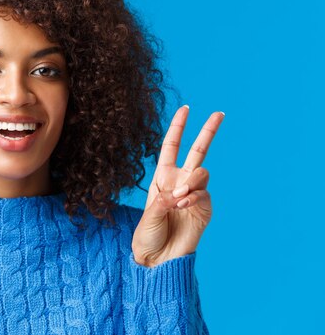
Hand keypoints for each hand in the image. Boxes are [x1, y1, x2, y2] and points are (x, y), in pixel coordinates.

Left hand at [132, 105, 223, 266]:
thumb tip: (181, 192)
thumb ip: (164, 200)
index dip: (178, 128)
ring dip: (191, 181)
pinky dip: (194, 197)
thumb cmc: (147, 236)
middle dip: (208, 131)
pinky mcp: (205, 208)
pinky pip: (204, 192)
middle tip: (219, 113)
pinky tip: (183, 206)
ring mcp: (194, 194)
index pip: (171, 147)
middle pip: (197, 151)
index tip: (186, 108)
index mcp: (162, 178)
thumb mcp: (149, 215)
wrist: (158, 259)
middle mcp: (180, 182)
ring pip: (202, 172)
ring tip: (179, 198)